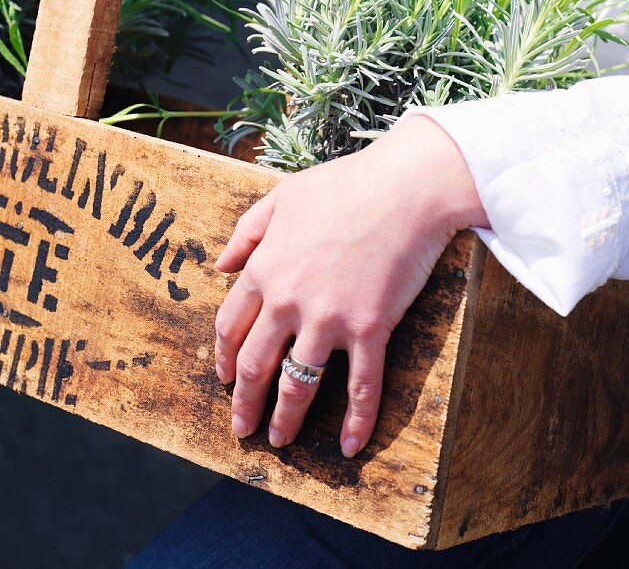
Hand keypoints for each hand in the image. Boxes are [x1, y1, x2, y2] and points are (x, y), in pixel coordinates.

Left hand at [213, 115, 486, 456]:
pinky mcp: (370, 329)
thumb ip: (247, 231)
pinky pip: (361, 387)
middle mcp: (289, 301)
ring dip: (285, 419)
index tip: (224, 376)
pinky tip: (350, 446)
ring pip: (298, 384)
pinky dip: (356, 422)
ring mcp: (329, 320)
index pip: (231, 326)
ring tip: (280, 439)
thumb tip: (221, 265)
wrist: (404, 188)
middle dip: (244, 401)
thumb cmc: (345, 184)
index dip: (225, 357)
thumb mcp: (283, 196)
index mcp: (265, 269)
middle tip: (241, 426)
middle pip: (255, 364)